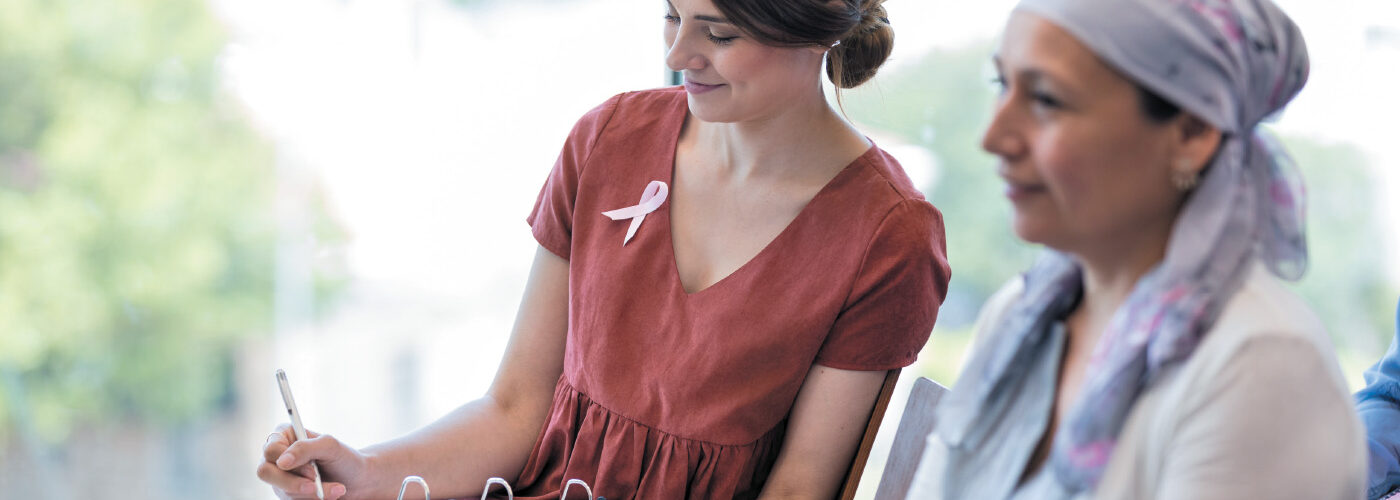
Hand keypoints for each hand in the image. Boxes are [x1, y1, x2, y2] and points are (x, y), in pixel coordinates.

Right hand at [256, 424, 372, 499]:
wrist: (358, 481)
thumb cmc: (344, 459)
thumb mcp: (330, 446)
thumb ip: (306, 448)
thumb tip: (281, 462)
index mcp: (284, 436)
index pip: (271, 450)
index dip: (288, 461)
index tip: (312, 471)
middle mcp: (277, 457)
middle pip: (266, 472)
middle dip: (293, 483)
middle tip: (316, 486)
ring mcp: (280, 478)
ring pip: (281, 491)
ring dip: (311, 493)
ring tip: (337, 489)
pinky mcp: (287, 494)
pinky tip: (330, 495)